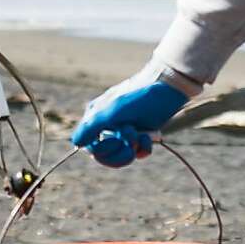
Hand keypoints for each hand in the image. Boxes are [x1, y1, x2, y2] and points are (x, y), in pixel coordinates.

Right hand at [71, 66, 192, 167]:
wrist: (169, 88)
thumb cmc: (138, 96)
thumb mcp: (113, 111)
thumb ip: (91, 127)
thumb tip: (75, 143)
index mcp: (96, 116)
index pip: (89, 146)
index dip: (102, 151)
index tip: (115, 141)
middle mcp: (108, 125)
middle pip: (105, 155)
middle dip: (119, 151)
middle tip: (131, 138)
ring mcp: (125, 130)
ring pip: (122, 155)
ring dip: (132, 148)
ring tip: (140, 135)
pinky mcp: (141, 134)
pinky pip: (138, 153)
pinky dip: (144, 148)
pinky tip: (150, 137)